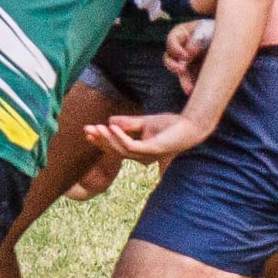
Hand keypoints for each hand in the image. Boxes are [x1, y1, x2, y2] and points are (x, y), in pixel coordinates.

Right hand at [83, 111, 209, 163]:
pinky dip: (120, 136)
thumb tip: (109, 121)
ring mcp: (147, 154)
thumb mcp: (145, 122)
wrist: (191, 125)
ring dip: (107, 138)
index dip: (101, 141)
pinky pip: (132, 145)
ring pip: (121, 149)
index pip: (116, 148)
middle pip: (115, 151)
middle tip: (86, 130)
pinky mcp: (153, 149)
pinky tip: (111, 127)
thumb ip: (128, 123)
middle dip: (100, 141)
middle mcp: (142, 156)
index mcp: (139, 152)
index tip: (88, 132)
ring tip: (96, 128)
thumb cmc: (171, 125)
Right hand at [163, 20, 211, 92]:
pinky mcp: (193, 71)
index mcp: (181, 33)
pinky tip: (195, 91)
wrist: (229, 38)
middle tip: (182, 70)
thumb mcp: (207, 31)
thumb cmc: (215, 29)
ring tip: (190, 89)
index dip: (176, 48)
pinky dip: (191, 86)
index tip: (185, 55)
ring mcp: (186, 60)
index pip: (171, 40)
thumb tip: (187, 53)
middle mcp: (180, 47)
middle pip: (169, 58)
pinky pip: (188, 80)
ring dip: (183, 80)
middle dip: (173, 66)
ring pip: (178, 72)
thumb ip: (196, 40)